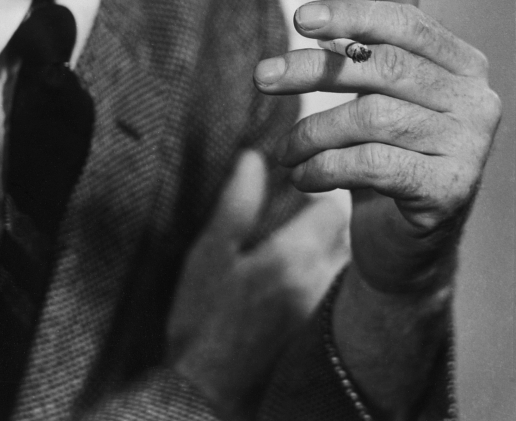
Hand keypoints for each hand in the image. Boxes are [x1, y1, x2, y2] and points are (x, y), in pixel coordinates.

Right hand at [167, 150, 349, 418]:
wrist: (207, 389)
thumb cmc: (203, 318)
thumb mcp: (210, 251)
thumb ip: (237, 203)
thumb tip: (253, 158)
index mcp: (292, 256)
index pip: (333, 207)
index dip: (316, 191)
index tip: (295, 185)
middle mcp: (319, 281)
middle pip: (344, 233)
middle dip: (324, 217)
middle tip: (294, 210)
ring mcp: (324, 310)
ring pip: (342, 261)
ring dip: (326, 246)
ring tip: (294, 240)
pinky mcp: (321, 330)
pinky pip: (333, 287)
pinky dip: (322, 273)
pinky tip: (294, 276)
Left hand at [254, 0, 501, 294]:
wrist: (409, 242)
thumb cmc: (393, 147)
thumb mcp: (386, 80)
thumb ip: (388, 20)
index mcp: (462, 62)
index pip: (404, 22)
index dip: (351, 14)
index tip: (298, 19)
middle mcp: (477, 100)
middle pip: (381, 67)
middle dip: (312, 70)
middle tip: (261, 77)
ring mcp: (469, 147)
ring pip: (371, 118)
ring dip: (312, 130)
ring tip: (285, 148)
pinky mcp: (450, 191)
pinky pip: (373, 165)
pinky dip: (326, 167)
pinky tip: (302, 176)